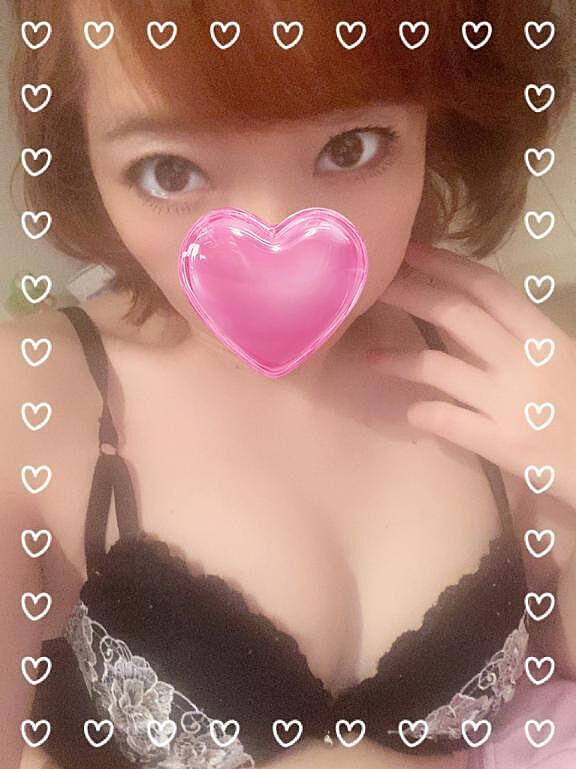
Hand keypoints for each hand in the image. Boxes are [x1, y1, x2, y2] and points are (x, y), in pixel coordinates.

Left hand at [368, 242, 575, 511]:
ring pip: (440, 367)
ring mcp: (511, 403)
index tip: (411, 251)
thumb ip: (518, 339)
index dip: (445, 265)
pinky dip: (423, 412)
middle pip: (456, 315)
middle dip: (411, 294)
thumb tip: (467, 314)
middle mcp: (524, 362)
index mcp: (542, 336)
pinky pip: (448, 420)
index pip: (488, 287)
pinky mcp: (504, 443)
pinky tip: (411, 411)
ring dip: (399, 359)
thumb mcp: (560, 361)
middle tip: (375, 288)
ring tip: (370, 357)